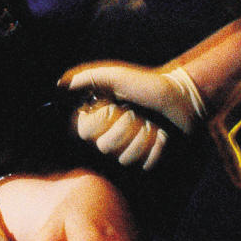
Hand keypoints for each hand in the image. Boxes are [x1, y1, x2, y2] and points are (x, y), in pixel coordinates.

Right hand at [60, 60, 205, 169]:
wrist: (180, 96)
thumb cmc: (146, 82)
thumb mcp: (115, 75)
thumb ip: (88, 78)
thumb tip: (60, 86)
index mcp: (98, 117)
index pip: (83, 132)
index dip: (100, 121)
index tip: (113, 106)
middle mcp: (108, 135)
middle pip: (105, 147)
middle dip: (126, 128)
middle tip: (136, 112)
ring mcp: (127, 149)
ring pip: (124, 159)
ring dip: (143, 138)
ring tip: (151, 123)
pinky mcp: (146, 159)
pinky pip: (144, 165)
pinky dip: (156, 148)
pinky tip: (161, 135)